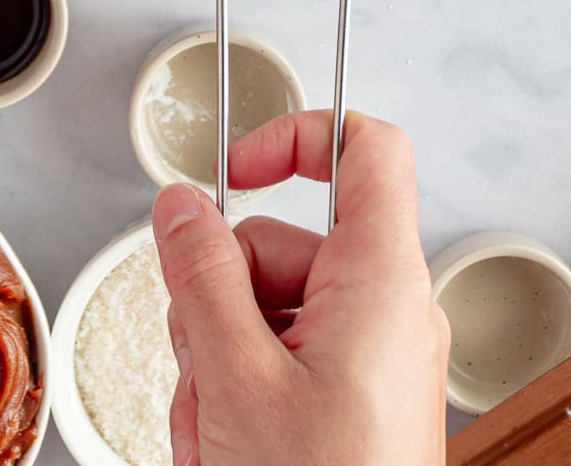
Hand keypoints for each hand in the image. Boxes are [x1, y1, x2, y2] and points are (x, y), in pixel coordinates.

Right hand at [153, 111, 448, 465]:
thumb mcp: (235, 379)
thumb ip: (201, 276)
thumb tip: (182, 205)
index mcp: (383, 279)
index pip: (363, 148)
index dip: (295, 136)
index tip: (232, 169)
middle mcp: (388, 310)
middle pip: (283, 246)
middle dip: (220, 303)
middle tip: (206, 374)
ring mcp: (372, 361)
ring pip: (267, 315)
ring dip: (220, 368)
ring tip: (218, 435)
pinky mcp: (355, 406)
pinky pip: (281, 367)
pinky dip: (241, 402)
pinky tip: (227, 452)